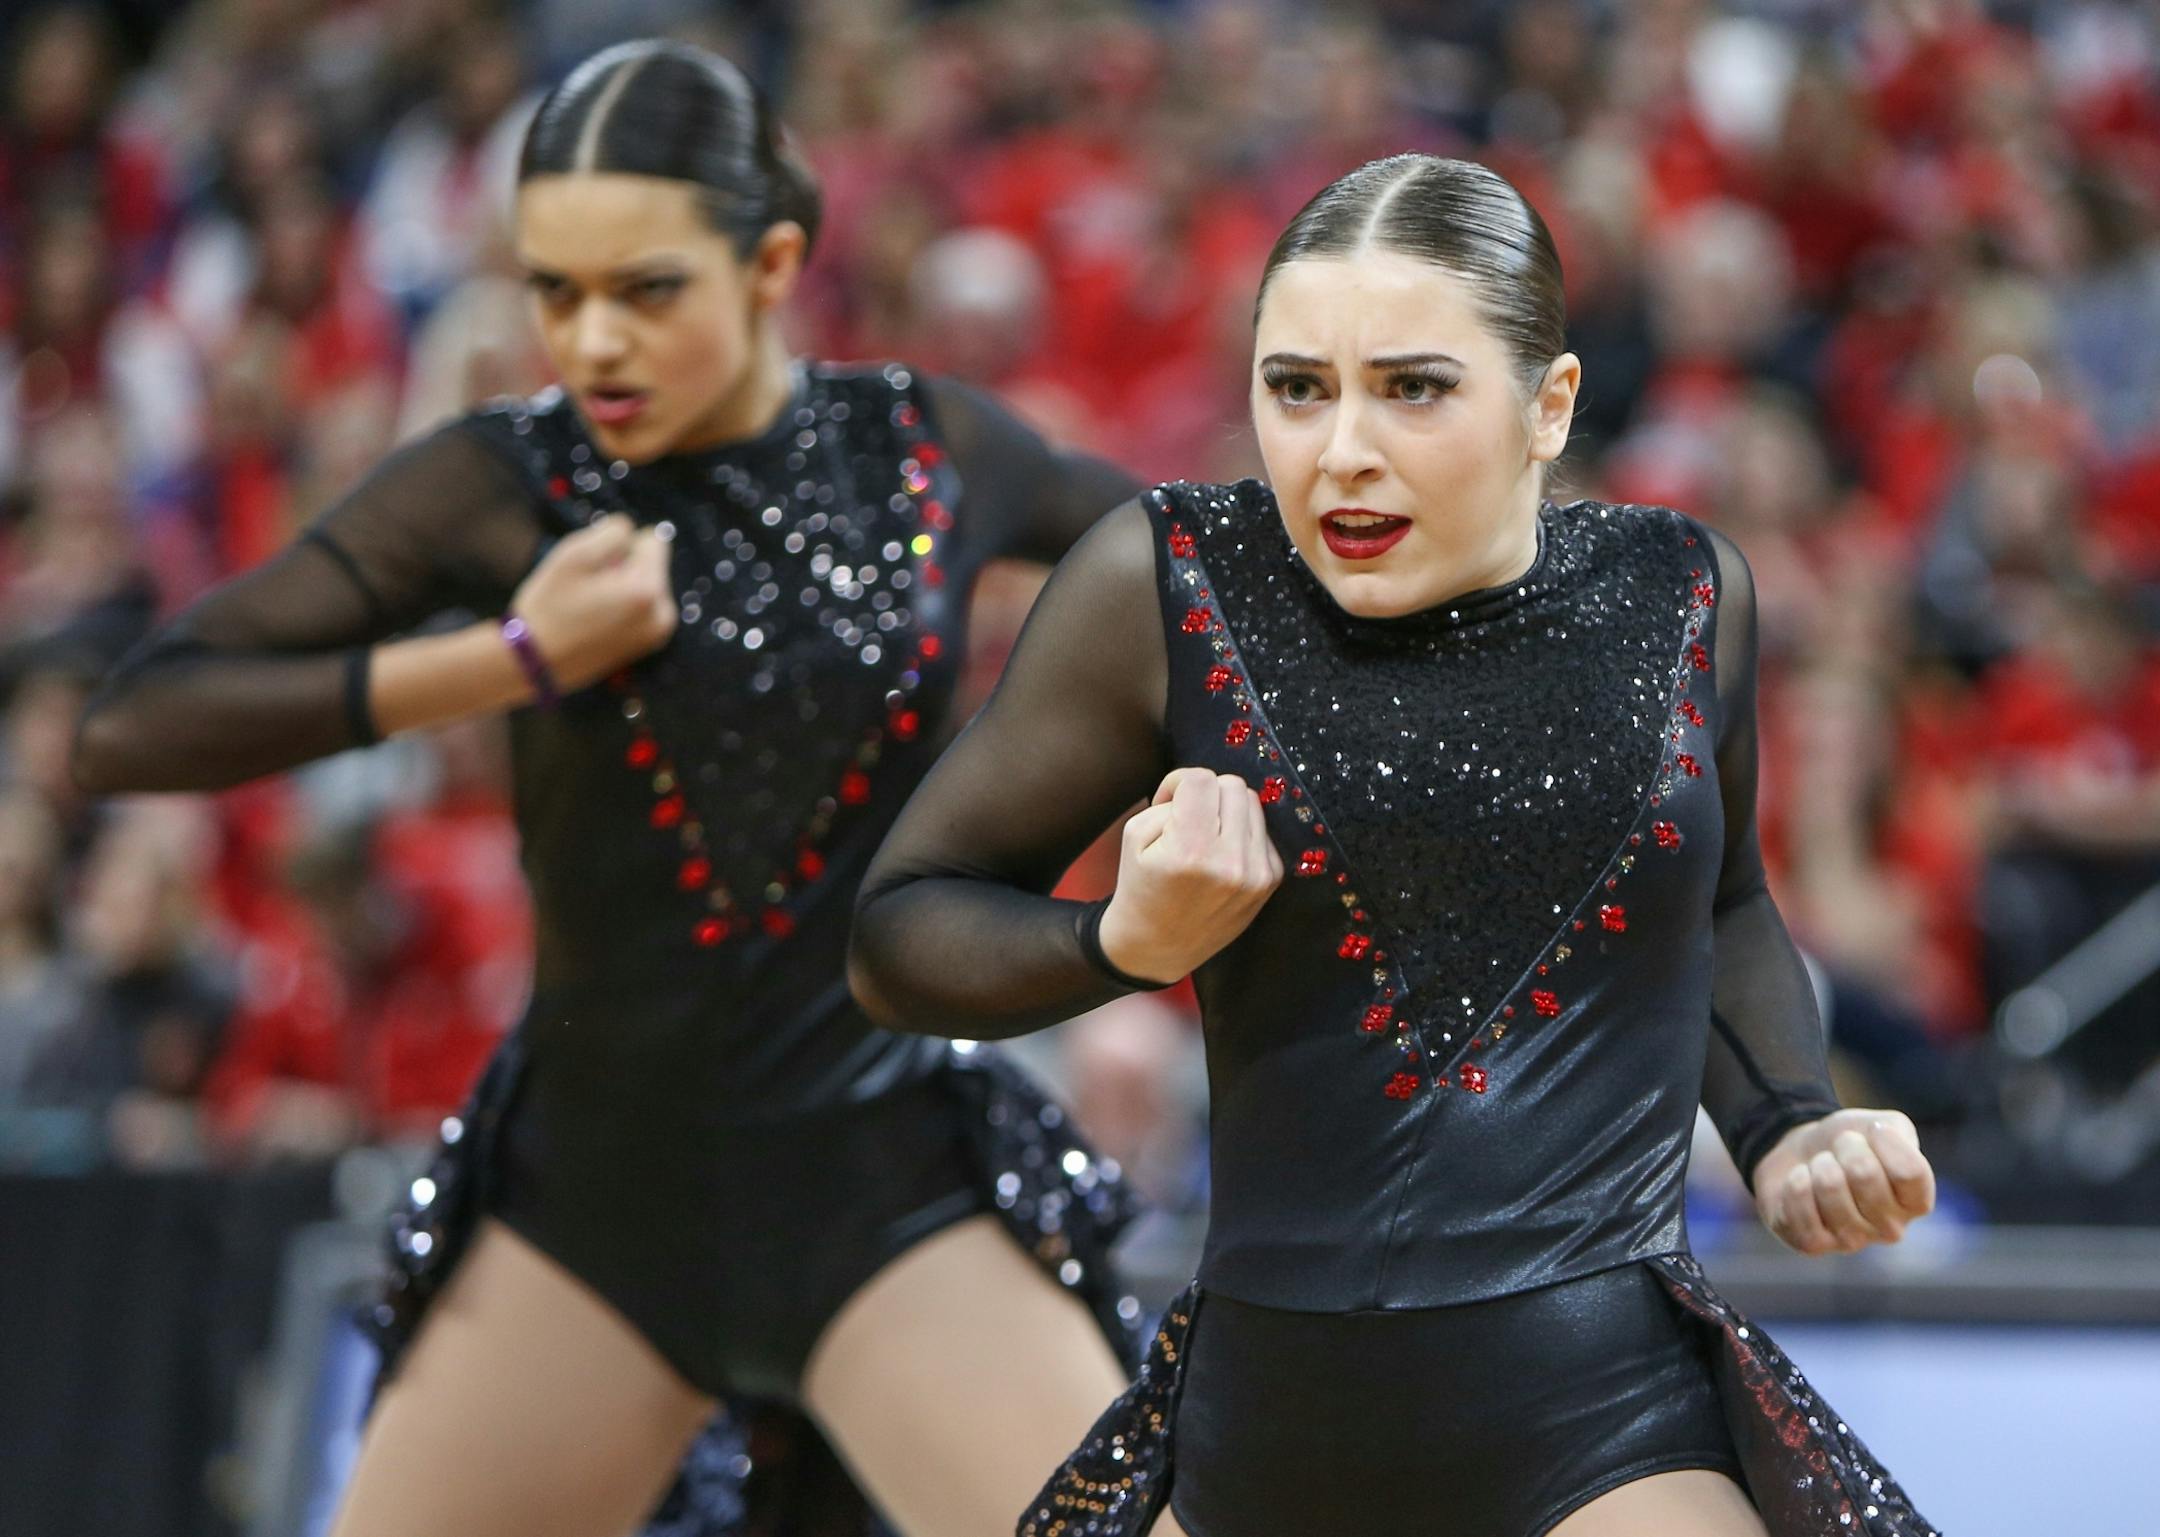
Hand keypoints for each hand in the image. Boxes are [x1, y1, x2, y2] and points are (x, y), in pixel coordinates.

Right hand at [508, 515, 677, 691]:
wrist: (535, 663)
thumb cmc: (551, 605)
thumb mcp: (575, 554)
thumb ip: (612, 533)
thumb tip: (634, 531)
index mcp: (649, 590)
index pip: (652, 541)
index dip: (621, 544)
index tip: (596, 564)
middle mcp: (662, 614)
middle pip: (650, 564)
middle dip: (623, 567)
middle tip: (588, 587)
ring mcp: (656, 633)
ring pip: (644, 585)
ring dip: (622, 585)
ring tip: (589, 603)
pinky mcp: (646, 645)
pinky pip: (640, 607)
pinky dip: (622, 605)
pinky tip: (594, 617)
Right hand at [1096, 768, 1283, 984]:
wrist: (1159, 945)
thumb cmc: (1141, 887)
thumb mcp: (1134, 836)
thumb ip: (1168, 802)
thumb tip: (1203, 788)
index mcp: (1190, 850)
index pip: (1202, 779)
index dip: (1180, 781)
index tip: (1170, 801)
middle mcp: (1230, 861)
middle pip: (1233, 786)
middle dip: (1207, 794)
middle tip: (1188, 818)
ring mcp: (1256, 873)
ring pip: (1253, 803)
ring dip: (1227, 810)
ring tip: (1206, 836)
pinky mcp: (1270, 880)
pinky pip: (1263, 831)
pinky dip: (1242, 833)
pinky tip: (1222, 855)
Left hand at [1752, 1108, 1934, 1254]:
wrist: (1802, 1156)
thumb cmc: (1850, 1145)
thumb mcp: (1883, 1127)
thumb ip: (1897, 1131)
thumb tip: (1883, 1136)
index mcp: (1916, 1202)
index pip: (1910, 1172)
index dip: (1885, 1139)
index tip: (1874, 1132)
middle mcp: (1890, 1229)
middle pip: (1865, 1173)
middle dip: (1844, 1147)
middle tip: (1840, 1150)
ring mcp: (1853, 1241)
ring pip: (1830, 1186)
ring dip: (1818, 1164)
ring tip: (1821, 1166)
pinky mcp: (1814, 1245)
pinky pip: (1800, 1206)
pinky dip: (1796, 1181)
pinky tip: (1802, 1181)